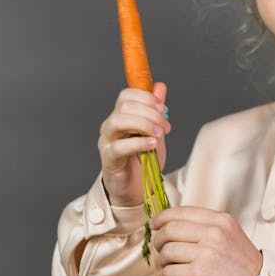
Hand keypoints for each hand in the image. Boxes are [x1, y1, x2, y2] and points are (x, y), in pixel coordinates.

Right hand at [98, 82, 170, 206]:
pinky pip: (119, 146)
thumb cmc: (144, 160)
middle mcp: (110, 126)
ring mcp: (107, 142)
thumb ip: (156, 111)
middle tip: (166, 126)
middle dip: (150, 113)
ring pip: (118, 121)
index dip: (145, 97)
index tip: (162, 107)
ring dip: (143, 124)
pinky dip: (138, 143)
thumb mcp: (155, 132)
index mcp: (121, 116)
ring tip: (159, 134)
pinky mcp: (108, 159)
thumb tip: (160, 86)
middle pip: (124, 106)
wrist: (137, 189)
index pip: (126, 95)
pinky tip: (152, 144)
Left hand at [150, 207, 262, 275]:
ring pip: (167, 251)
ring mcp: (207, 253)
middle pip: (170, 230)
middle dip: (159, 241)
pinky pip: (169, 271)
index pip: (182, 212)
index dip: (163, 218)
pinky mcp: (200, 274)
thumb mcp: (230, 237)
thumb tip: (171, 226)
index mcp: (221, 221)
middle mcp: (214, 233)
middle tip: (161, 251)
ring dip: (163, 261)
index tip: (155, 225)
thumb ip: (206, 228)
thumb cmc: (242, 268)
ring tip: (170, 267)